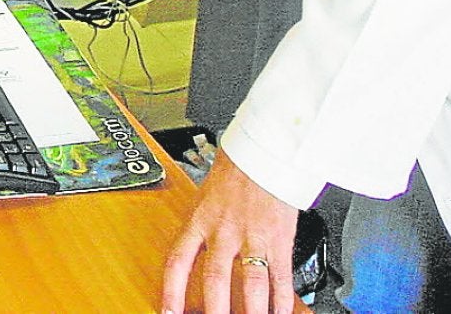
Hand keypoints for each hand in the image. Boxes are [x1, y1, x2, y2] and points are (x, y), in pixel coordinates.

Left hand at [160, 150, 298, 313]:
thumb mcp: (205, 199)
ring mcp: (252, 237)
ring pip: (250, 283)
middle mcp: (223, 231)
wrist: (263, 152)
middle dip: (216, 310)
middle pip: (215, 278)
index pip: (178, 261)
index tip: (169, 312)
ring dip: (252, 311)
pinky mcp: (279, 239)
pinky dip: (281, 299)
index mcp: (199, 221)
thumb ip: (201, 230)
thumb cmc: (233, 173)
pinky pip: (280, 276)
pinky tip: (279, 313)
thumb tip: (196, 260)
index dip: (172, 291)